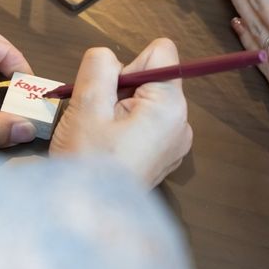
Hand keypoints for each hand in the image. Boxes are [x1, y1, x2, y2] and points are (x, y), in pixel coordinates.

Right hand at [50, 39, 192, 187]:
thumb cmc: (87, 160)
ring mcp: (175, 143)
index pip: (160, 52)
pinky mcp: (164, 156)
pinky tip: (111, 148)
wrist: (90, 216)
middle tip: (99, 120)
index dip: (128, 65)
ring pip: (145, 101)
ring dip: (121, 110)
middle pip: (152, 78)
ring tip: (102, 136)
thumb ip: (98, 66)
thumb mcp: (86, 105)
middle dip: (121, 90)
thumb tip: (108, 57)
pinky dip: (126, 128)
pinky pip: (146, 124)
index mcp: (170, 106)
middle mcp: (182, 122)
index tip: (109, 95)